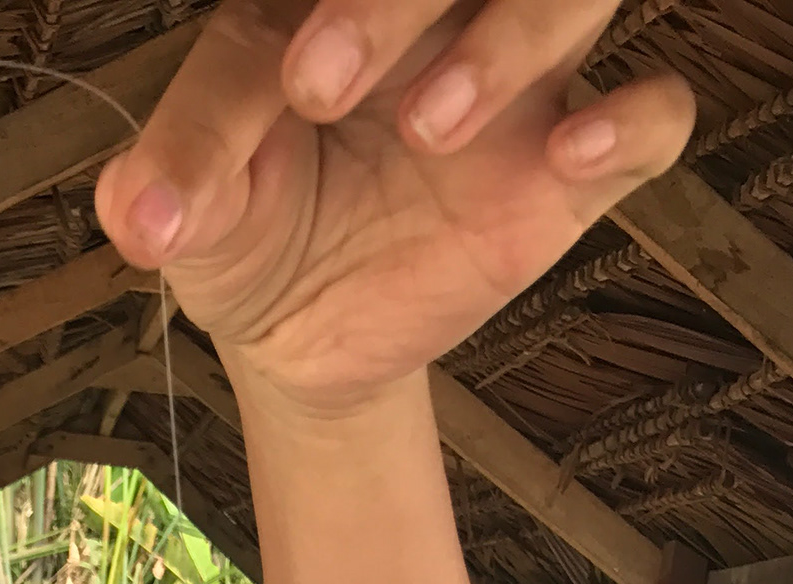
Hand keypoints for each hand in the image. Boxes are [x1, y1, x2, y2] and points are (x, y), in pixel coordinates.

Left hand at [96, 0, 694, 414]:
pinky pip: (654, 113)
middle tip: (322, 82)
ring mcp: (514, 79)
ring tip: (428, 128)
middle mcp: (436, 15)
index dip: (339, 7)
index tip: (285, 80)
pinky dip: (634, 121)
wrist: (300, 341)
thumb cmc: (250, 234)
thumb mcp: (195, 219)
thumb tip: (137, 213)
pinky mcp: (568, 169)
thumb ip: (172, 182)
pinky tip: (575, 152)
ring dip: (511, 39)